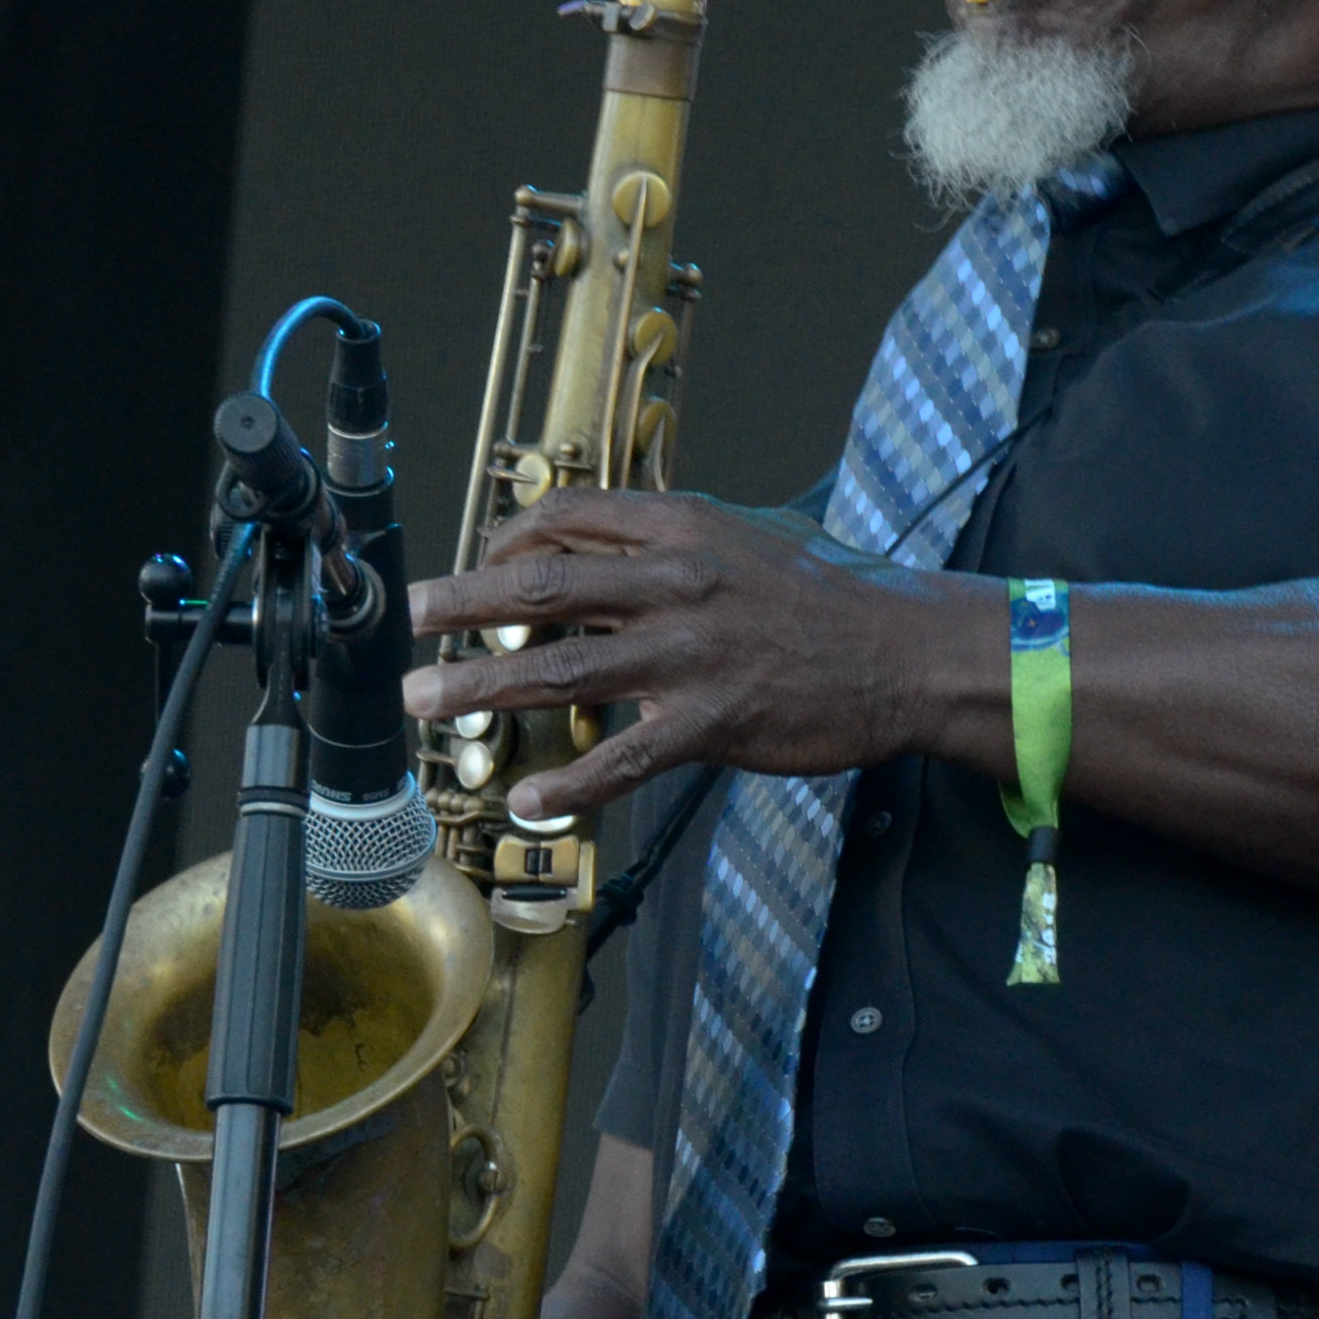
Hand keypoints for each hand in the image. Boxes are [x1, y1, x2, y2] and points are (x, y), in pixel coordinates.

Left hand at [402, 489, 991, 819]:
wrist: (907, 652)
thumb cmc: (831, 596)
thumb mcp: (749, 536)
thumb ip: (672, 541)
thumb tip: (601, 544)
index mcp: (682, 528)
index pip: (569, 519)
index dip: (507, 539)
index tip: (476, 565)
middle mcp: (675, 582)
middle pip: (542, 587)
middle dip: (462, 602)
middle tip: (411, 618)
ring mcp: (691, 655)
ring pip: (564, 669)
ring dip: (484, 686)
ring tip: (427, 700)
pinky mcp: (714, 721)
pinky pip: (627, 757)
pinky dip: (572, 781)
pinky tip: (529, 798)